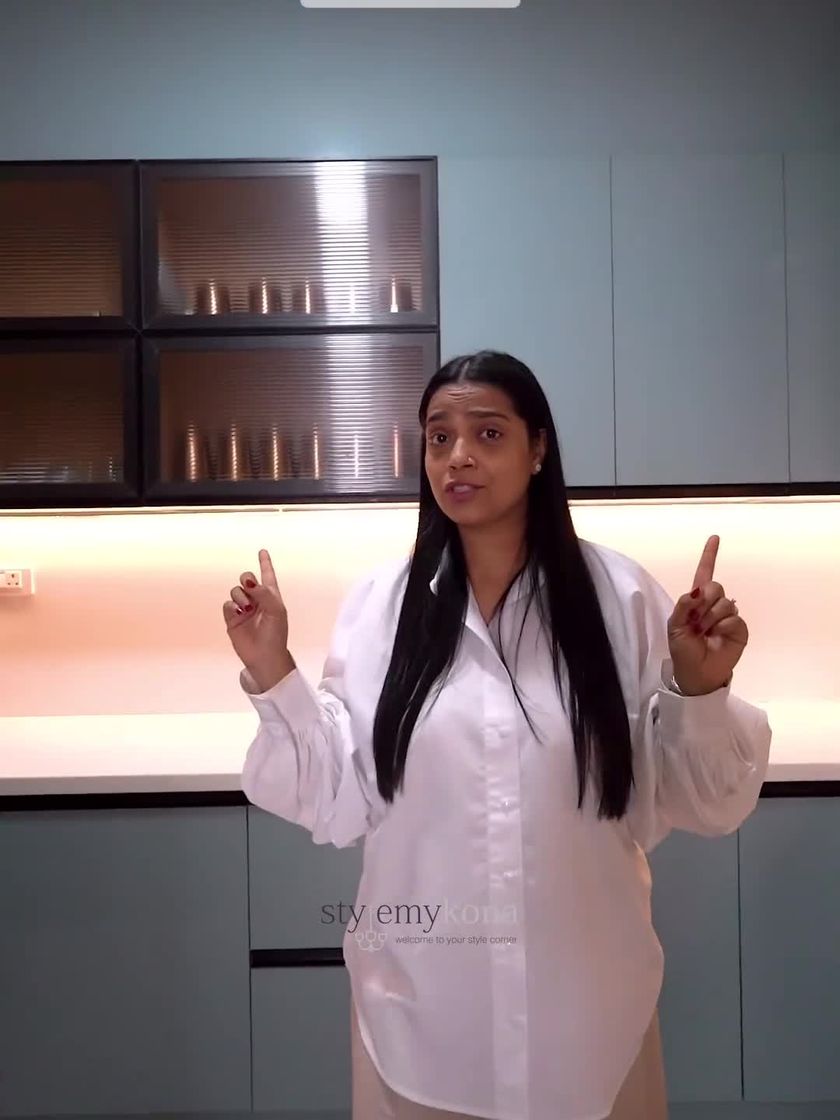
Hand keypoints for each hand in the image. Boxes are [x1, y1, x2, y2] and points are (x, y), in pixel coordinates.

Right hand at [223, 549, 293, 683]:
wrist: (264, 656)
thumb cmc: (275, 634)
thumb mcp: (276, 610)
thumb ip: (264, 592)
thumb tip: (248, 582)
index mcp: (271, 596)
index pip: (267, 575)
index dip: (265, 563)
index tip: (262, 551)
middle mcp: (257, 600)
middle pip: (246, 579)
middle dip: (246, 579)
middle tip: (250, 587)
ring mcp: (243, 609)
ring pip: (235, 590)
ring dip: (240, 596)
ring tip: (247, 609)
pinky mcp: (232, 619)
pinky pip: (227, 604)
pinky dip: (231, 607)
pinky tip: (238, 614)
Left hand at [666, 535, 747, 694]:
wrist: (696, 673)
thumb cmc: (683, 650)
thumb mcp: (674, 627)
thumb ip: (683, 605)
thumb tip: (698, 589)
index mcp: (696, 601)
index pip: (704, 573)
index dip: (709, 555)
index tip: (715, 537)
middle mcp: (713, 605)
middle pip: (715, 586)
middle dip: (703, 603)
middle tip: (695, 622)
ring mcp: (728, 616)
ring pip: (724, 603)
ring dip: (710, 619)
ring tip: (704, 634)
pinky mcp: (739, 628)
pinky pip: (733, 618)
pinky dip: (722, 627)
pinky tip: (717, 637)